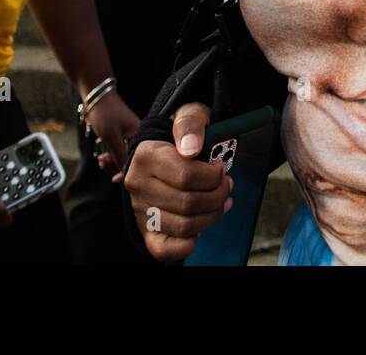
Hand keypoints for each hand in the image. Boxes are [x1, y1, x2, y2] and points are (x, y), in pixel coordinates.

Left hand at [87, 90, 140, 182]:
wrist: (96, 95)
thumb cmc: (105, 113)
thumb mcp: (112, 138)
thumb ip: (120, 157)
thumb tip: (127, 174)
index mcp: (142, 136)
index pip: (138, 162)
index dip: (125, 172)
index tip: (113, 179)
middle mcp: (139, 137)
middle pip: (132, 161)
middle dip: (116, 166)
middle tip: (103, 164)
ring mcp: (131, 137)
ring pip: (124, 157)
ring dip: (111, 162)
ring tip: (101, 160)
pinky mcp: (123, 136)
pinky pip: (119, 151)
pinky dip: (110, 156)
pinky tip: (102, 157)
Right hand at [124, 102, 231, 261]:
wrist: (163, 148)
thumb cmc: (182, 134)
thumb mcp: (189, 115)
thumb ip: (190, 125)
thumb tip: (190, 149)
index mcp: (146, 156)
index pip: (186, 176)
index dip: (213, 176)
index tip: (222, 168)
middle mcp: (138, 185)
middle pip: (188, 203)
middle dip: (218, 196)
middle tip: (227, 186)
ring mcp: (140, 209)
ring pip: (183, 226)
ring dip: (212, 216)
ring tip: (222, 202)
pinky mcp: (145, 229)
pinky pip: (163, 249)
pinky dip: (186, 245)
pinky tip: (200, 229)